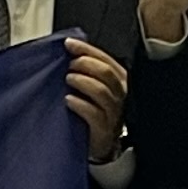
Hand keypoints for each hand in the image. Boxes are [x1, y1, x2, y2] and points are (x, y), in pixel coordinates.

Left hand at [61, 35, 127, 161]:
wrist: (99, 144)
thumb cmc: (93, 111)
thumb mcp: (92, 86)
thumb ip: (86, 69)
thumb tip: (69, 48)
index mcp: (118, 80)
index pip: (105, 59)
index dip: (86, 49)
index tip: (69, 44)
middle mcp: (119, 94)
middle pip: (106, 73)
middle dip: (85, 64)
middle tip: (69, 65)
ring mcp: (113, 112)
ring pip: (102, 92)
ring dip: (82, 82)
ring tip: (68, 79)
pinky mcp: (104, 129)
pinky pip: (94, 114)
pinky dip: (79, 104)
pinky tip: (68, 100)